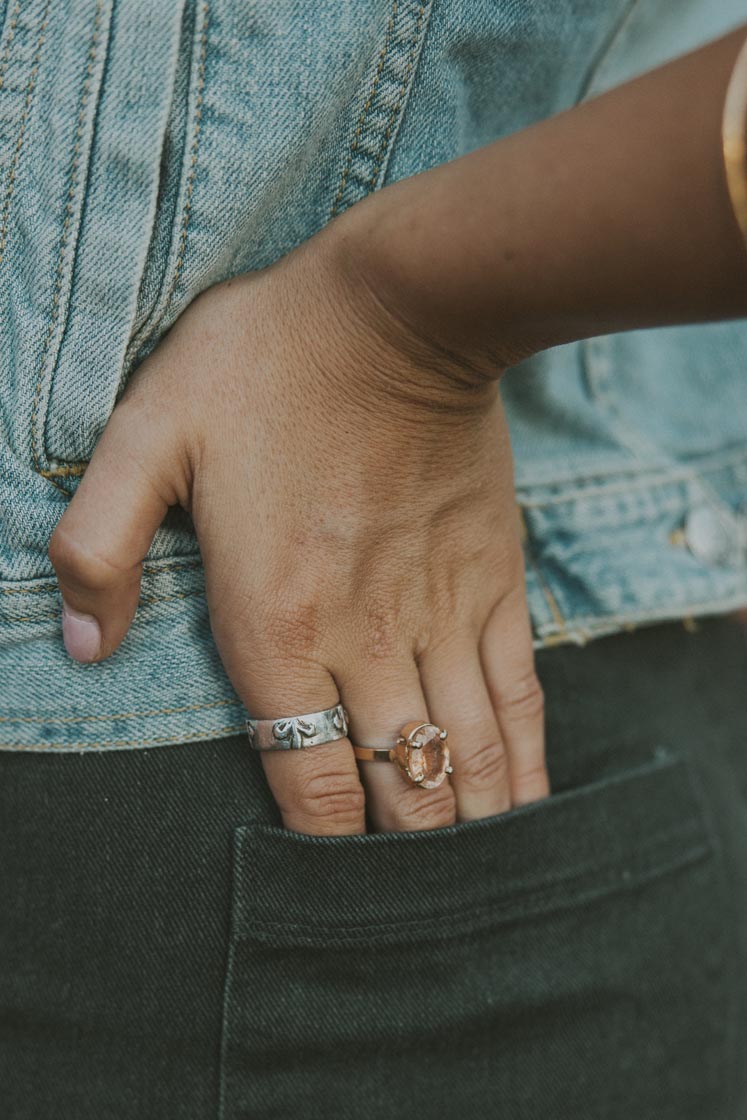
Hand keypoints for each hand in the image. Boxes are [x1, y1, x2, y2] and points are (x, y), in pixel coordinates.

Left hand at [48, 206, 548, 834]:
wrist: (396, 313)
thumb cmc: (266, 364)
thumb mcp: (148, 432)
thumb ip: (98, 542)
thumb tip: (82, 643)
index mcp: (277, 624)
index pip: (308, 780)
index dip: (321, 848)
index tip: (331, 885)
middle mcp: (368, 642)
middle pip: (399, 787)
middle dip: (402, 856)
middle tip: (404, 900)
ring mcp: (442, 616)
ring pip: (468, 758)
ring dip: (469, 827)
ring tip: (472, 878)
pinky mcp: (496, 584)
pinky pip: (520, 697)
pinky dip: (523, 761)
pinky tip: (525, 803)